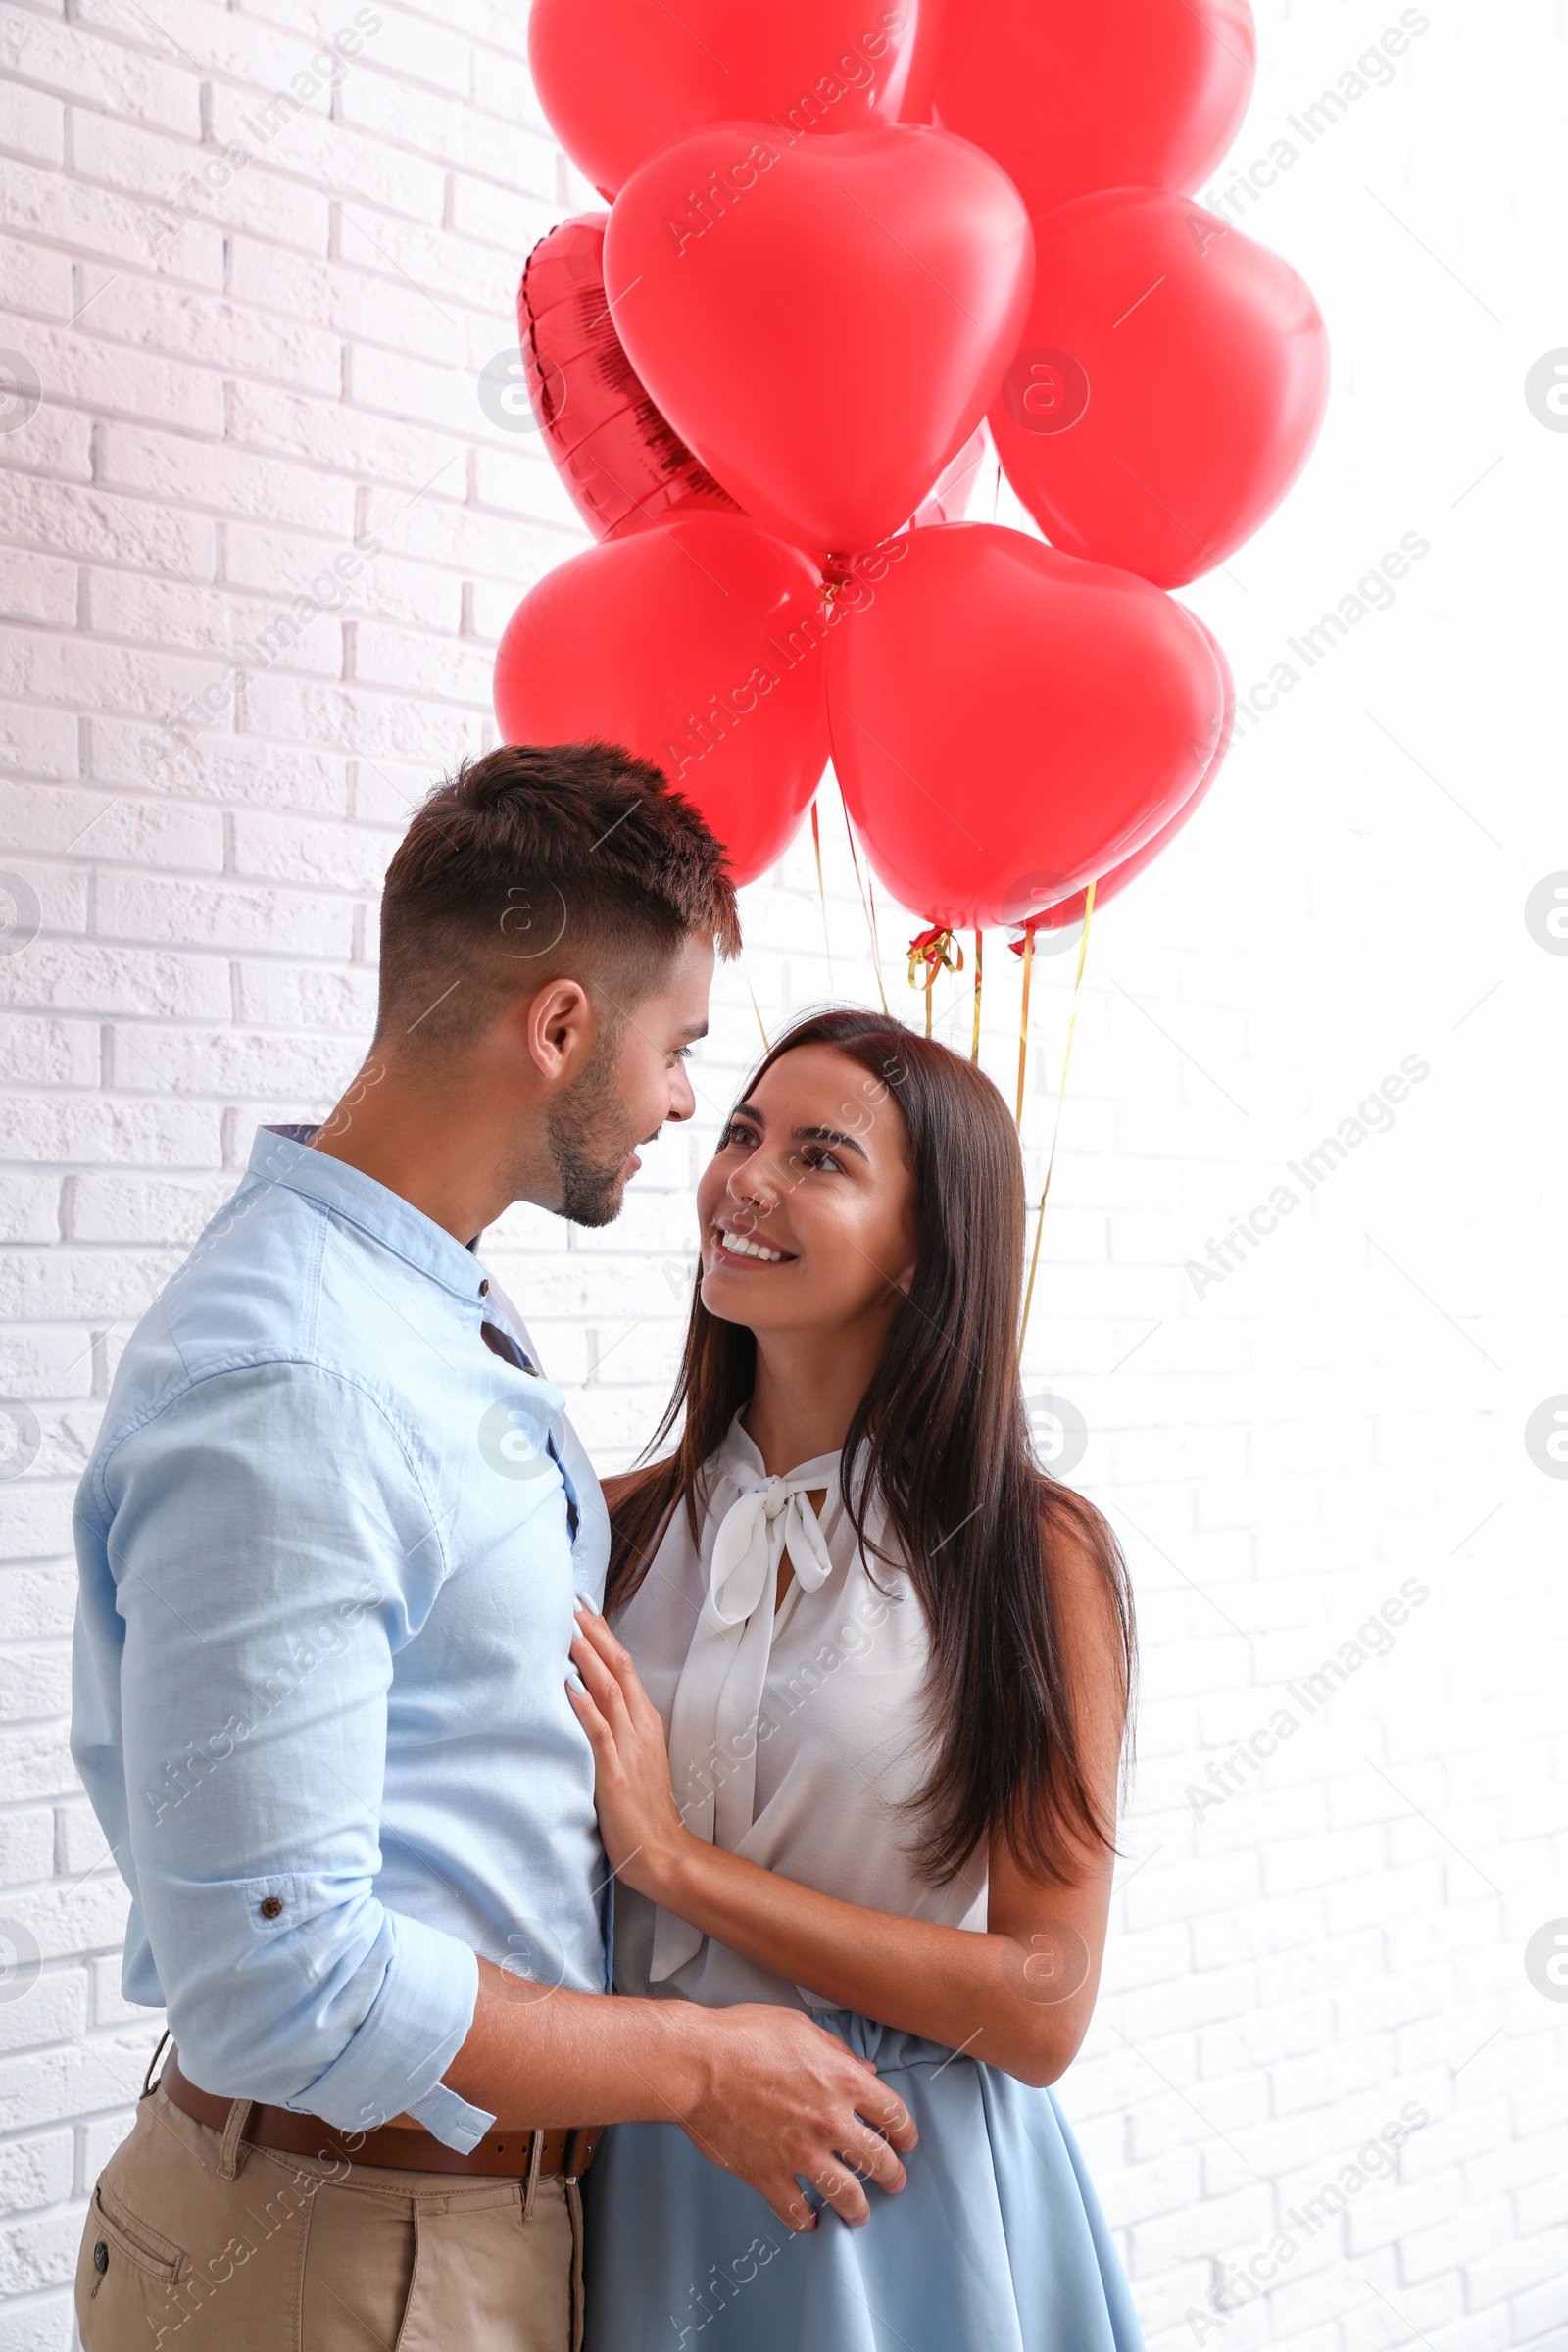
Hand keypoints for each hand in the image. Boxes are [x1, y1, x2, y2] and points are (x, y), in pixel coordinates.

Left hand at [566, 1603, 688, 1901]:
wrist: (662, 1851)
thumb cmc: (643, 1808)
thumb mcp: (634, 1757)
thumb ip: (615, 1727)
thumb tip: (586, 1696)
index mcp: (645, 1722)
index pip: (624, 1667)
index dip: (604, 1636)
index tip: (583, 1609)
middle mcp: (640, 1727)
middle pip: (619, 1668)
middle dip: (594, 1634)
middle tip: (571, 1605)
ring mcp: (630, 1748)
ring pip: (610, 1691)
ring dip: (588, 1659)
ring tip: (568, 1631)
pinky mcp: (616, 1772)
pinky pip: (599, 1732)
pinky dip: (584, 1706)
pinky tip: (568, 1686)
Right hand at [676, 2001, 917, 2231]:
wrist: (697, 2064)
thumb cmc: (745, 2035)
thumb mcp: (800, 2027)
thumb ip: (838, 2051)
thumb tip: (866, 2071)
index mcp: (843, 2080)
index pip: (894, 2115)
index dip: (906, 2132)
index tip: (907, 2142)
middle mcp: (830, 2121)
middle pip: (879, 2161)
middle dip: (893, 2176)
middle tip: (895, 2182)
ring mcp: (800, 2153)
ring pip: (847, 2195)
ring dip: (859, 2209)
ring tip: (861, 2214)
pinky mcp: (768, 2175)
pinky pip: (795, 2211)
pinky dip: (805, 2221)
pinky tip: (809, 2221)